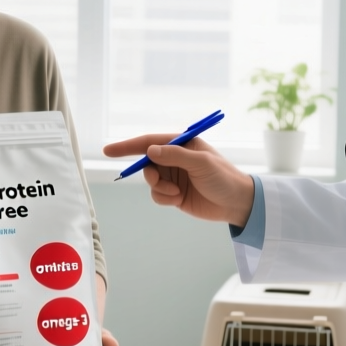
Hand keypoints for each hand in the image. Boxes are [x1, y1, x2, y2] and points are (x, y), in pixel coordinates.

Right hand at [101, 133, 254, 225]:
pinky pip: (157, 195)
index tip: (108, 151)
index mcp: (182, 144)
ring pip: (150, 181)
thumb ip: (175, 155)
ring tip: (176, 192)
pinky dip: (164, 198)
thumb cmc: (223, 178)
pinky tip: (179, 200)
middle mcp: (175, 158)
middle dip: (148, 174)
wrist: (236, 204)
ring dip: (160, 188)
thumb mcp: (201, 163)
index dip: (128, 146)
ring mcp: (174, 176)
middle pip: (146, 163)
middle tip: (158, 181)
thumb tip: (149, 151)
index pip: (149, 142)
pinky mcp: (174, 194)